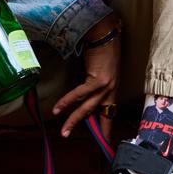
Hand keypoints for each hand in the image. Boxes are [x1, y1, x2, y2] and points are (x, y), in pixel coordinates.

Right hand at [52, 17, 120, 139]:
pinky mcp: (98, 79)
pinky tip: (58, 109)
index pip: (111, 112)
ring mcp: (106, 84)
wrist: (105, 32)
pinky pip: (80, 94)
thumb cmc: (102, 47)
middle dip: (91, 130)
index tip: (106, 142)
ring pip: (88, 108)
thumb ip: (96, 82)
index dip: (107, 127)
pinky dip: (68, 102)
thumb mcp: (103, 69)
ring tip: (64, 131)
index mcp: (114, 87)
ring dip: (74, 120)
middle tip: (84, 141)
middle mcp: (112, 88)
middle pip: (100, 114)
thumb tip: (83, 94)